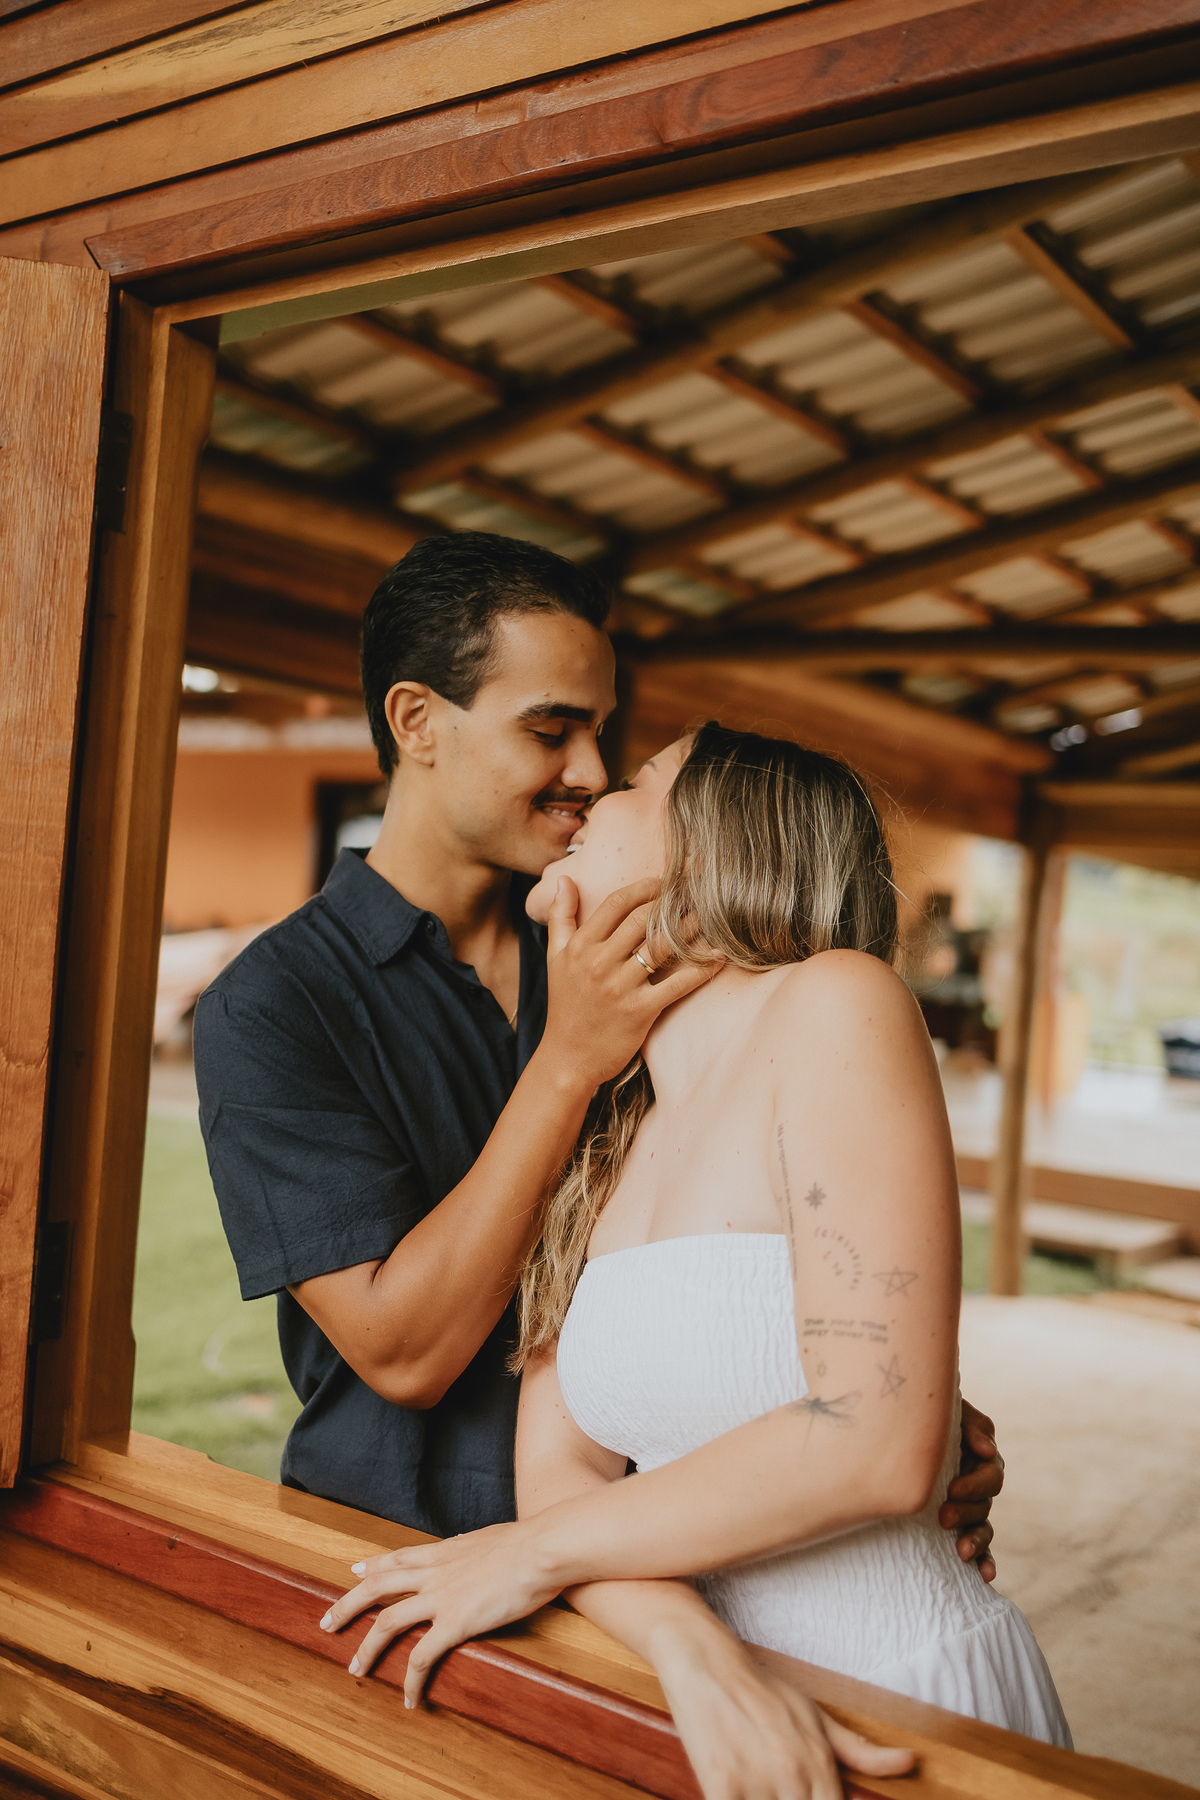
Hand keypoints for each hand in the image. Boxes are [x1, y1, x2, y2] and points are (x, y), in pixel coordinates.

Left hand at [318, 1521, 559, 1704]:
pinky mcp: (456, 1623)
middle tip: (327, 1622)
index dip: (373, 1564)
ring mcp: (441, 1598)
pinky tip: (409, 1698)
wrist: (543, 1548)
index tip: (354, 1570)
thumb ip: (473, 1547)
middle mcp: (434, 1572)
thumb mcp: (490, 1538)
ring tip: (355, 1669)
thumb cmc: (528, 1542)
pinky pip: (422, 1657)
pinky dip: (410, 1680)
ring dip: (367, 1648)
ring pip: (387, 1622)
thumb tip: (470, 1546)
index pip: (398, 1557)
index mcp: (444, 1551)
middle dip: (347, 1605)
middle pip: (377, 1586)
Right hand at [539, 876, 720, 1093]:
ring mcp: (620, 986)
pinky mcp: (640, 1010)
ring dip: (689, 927)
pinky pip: (677, 983)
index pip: (618, 903)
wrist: (567, 1058)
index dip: (645, 887)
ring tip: (709, 916)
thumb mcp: (554, 958)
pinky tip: (718, 956)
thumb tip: (565, 878)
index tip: (665, 881)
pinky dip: (701, 968)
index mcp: (581, 946)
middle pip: (643, 919)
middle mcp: (599, 962)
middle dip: (672, 902)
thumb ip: (560, 916)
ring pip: (662, 945)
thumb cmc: (564, 1006)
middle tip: (695, 891)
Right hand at [650, 1617, 914, 1799]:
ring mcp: (756, 1781)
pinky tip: (743, 1796)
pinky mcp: (721, 1784)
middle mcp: (793, 1774)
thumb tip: (909, 1762)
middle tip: (786, 1792)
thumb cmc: (763, 1689)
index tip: (813, 1798)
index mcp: (819, 1762)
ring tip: (766, 1791)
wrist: (706, 1660)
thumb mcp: (815, 1715)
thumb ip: (860, 1750)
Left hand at [939, 1398, 1003, 1581]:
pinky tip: (984, 1576)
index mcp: (979, 1456)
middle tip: (943, 1517)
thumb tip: (988, 1451)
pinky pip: (979, 1547)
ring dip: (976, 1541)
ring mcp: (968, 1506)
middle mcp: (977, 1483)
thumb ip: (971, 1424)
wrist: (897, 1422)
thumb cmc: (925, 1411)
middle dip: (966, 1512)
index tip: (952, 1489)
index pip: (991, 1474)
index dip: (975, 1484)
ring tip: (961, 1552)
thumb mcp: (950, 1410)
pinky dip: (984, 1561)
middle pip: (985, 1503)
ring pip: (982, 1528)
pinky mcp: (957, 1525)